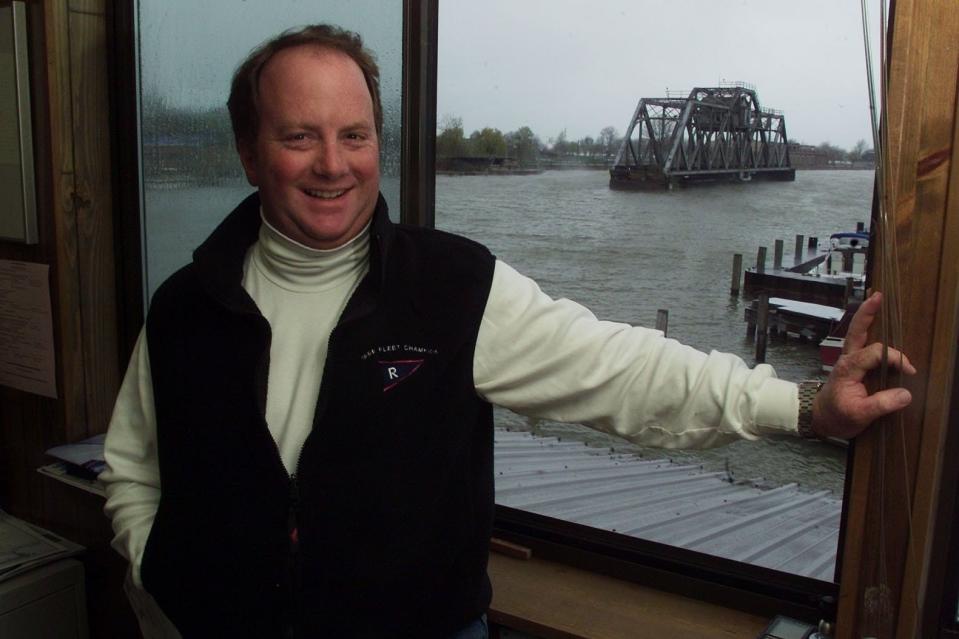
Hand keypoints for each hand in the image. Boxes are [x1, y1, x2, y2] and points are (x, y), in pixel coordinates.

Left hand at [811, 292, 915, 438]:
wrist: (820, 419)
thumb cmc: (837, 417)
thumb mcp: (860, 415)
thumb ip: (881, 404)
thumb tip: (906, 394)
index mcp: (849, 368)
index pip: (875, 353)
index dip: (895, 358)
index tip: (910, 371)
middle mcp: (848, 359)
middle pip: (857, 331)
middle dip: (867, 313)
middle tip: (878, 295)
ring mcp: (849, 360)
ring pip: (858, 333)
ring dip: (867, 316)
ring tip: (876, 299)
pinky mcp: (853, 364)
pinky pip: (861, 342)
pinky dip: (868, 328)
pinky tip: (875, 320)